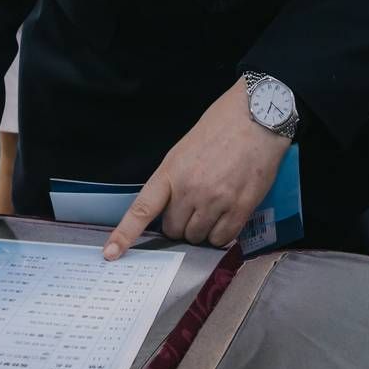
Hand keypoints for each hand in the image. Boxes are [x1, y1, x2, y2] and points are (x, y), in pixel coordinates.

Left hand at [103, 81, 288, 257]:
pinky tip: (227, 216)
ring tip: (214, 206)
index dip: (124, 235)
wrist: (258, 115)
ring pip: (198, 237)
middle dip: (180, 224)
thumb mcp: (185, 147)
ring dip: (202, 230)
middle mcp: (191, 189)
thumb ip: (174, 178)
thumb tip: (171, 204)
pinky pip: (223, 238)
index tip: (111, 253)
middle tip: (193, 207)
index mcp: (171, 171)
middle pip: (174, 230)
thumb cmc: (222, 125)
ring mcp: (216, 200)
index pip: (142, 209)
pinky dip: (222, 233)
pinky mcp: (241, 207)